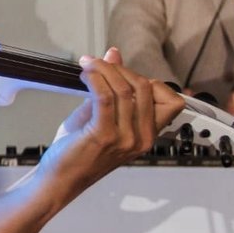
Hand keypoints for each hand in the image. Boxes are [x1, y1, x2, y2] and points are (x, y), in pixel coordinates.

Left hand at [41, 47, 184, 194]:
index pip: (172, 101)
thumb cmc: (80, 151)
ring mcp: (125, 138)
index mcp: (147, 135)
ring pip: (125, 89)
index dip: (149, 81)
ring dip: (104, 70)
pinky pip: (105, 97)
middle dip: (120, 70)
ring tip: (88, 66)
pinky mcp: (103, 135)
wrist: (61, 179)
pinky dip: (95, 79)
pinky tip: (86, 75)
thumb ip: (110, 86)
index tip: (123, 74)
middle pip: (146, 88)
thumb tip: (113, 54)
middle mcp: (141, 137)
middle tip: (99, 65)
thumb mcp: (101, 115)